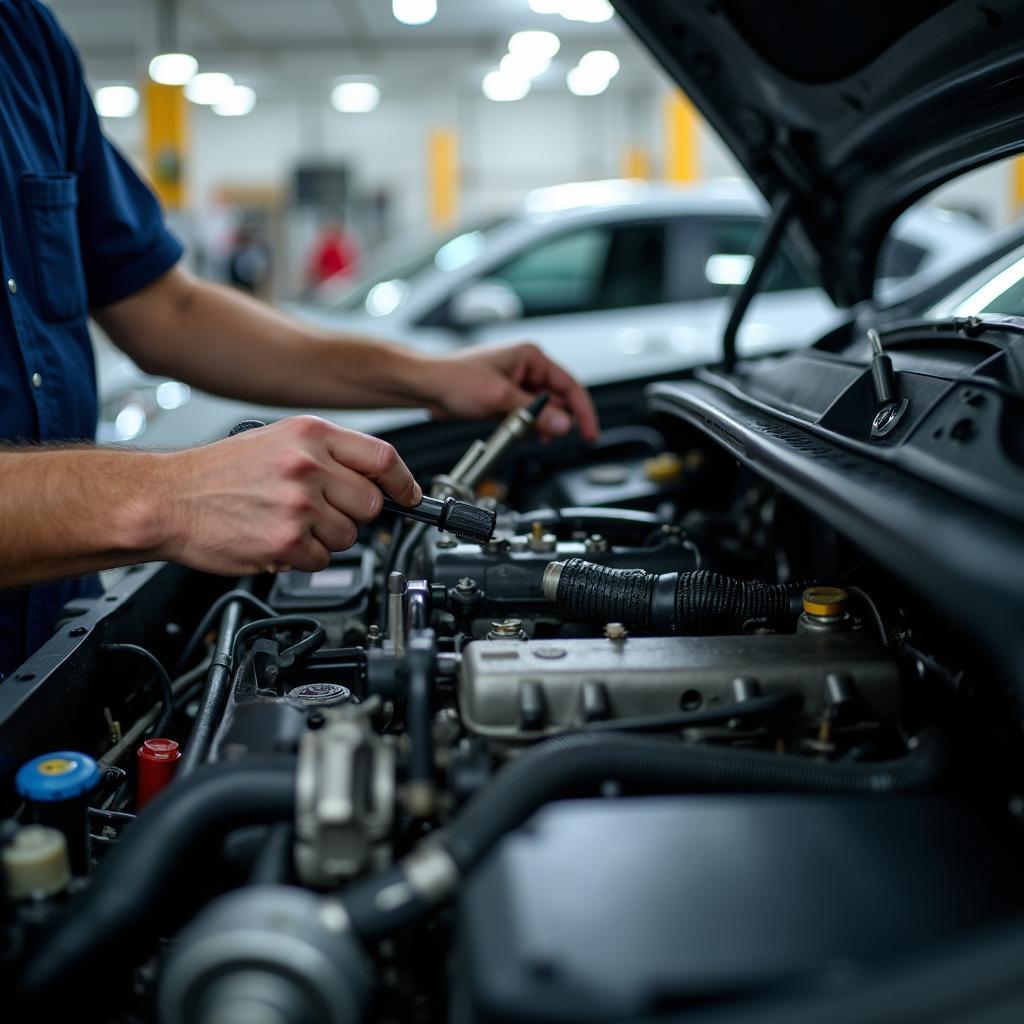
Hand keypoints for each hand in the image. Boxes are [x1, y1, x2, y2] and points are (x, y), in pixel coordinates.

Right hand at [159, 416, 420, 574]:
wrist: (167, 500)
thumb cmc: (218, 473)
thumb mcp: (278, 440)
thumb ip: (328, 454)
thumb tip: (375, 478)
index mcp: (311, 435)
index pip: (383, 458)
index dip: (404, 482)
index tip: (409, 496)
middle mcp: (308, 465)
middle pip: (370, 504)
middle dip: (352, 514)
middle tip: (321, 512)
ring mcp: (298, 505)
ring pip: (348, 536)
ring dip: (325, 538)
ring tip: (288, 523)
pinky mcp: (286, 541)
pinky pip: (321, 559)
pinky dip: (303, 558)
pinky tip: (275, 539)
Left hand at [419, 342, 599, 441]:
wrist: (427, 387)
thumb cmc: (454, 379)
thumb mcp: (500, 398)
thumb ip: (534, 414)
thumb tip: (563, 424)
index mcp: (531, 357)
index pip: (570, 386)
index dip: (583, 412)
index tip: (590, 433)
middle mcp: (527, 368)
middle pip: (559, 400)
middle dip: (558, 421)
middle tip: (554, 438)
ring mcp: (517, 384)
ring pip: (543, 411)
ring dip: (541, 426)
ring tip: (532, 435)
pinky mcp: (507, 398)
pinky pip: (527, 416)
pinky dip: (528, 427)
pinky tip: (521, 434)